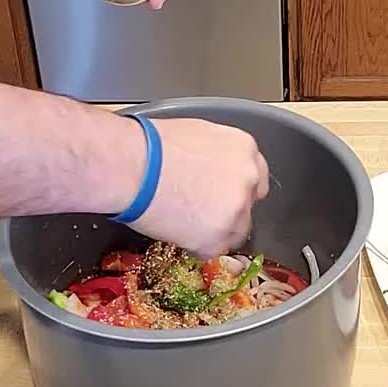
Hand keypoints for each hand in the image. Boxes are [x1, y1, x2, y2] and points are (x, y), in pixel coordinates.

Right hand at [128, 118, 269, 257]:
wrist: (133, 166)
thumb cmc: (151, 146)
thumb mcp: (196, 136)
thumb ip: (216, 157)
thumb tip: (210, 170)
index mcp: (244, 149)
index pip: (254, 176)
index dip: (234, 188)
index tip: (221, 193)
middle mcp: (248, 179)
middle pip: (247, 205)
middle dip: (227, 210)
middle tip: (200, 210)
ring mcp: (236, 210)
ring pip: (233, 231)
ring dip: (213, 231)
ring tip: (180, 219)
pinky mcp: (218, 238)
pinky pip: (211, 250)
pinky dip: (194, 246)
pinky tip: (174, 230)